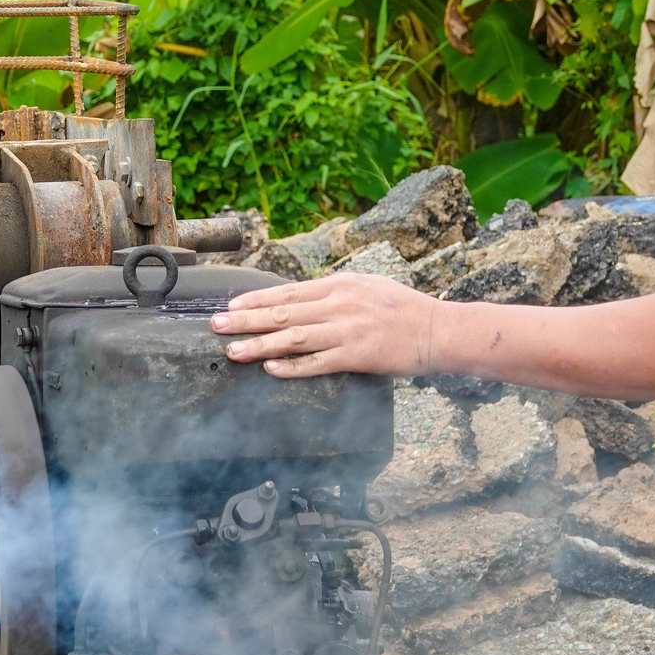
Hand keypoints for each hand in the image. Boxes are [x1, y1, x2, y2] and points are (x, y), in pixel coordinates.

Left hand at [212, 273, 437, 378]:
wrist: (439, 330)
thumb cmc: (403, 309)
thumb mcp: (366, 287)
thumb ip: (333, 294)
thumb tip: (299, 302)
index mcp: (339, 285)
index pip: (287, 293)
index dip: (255, 300)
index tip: (230, 306)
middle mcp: (339, 304)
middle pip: (282, 314)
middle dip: (245, 320)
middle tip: (215, 326)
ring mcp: (347, 331)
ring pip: (293, 338)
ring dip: (259, 344)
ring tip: (233, 351)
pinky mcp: (357, 356)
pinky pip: (318, 363)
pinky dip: (292, 366)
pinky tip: (270, 368)